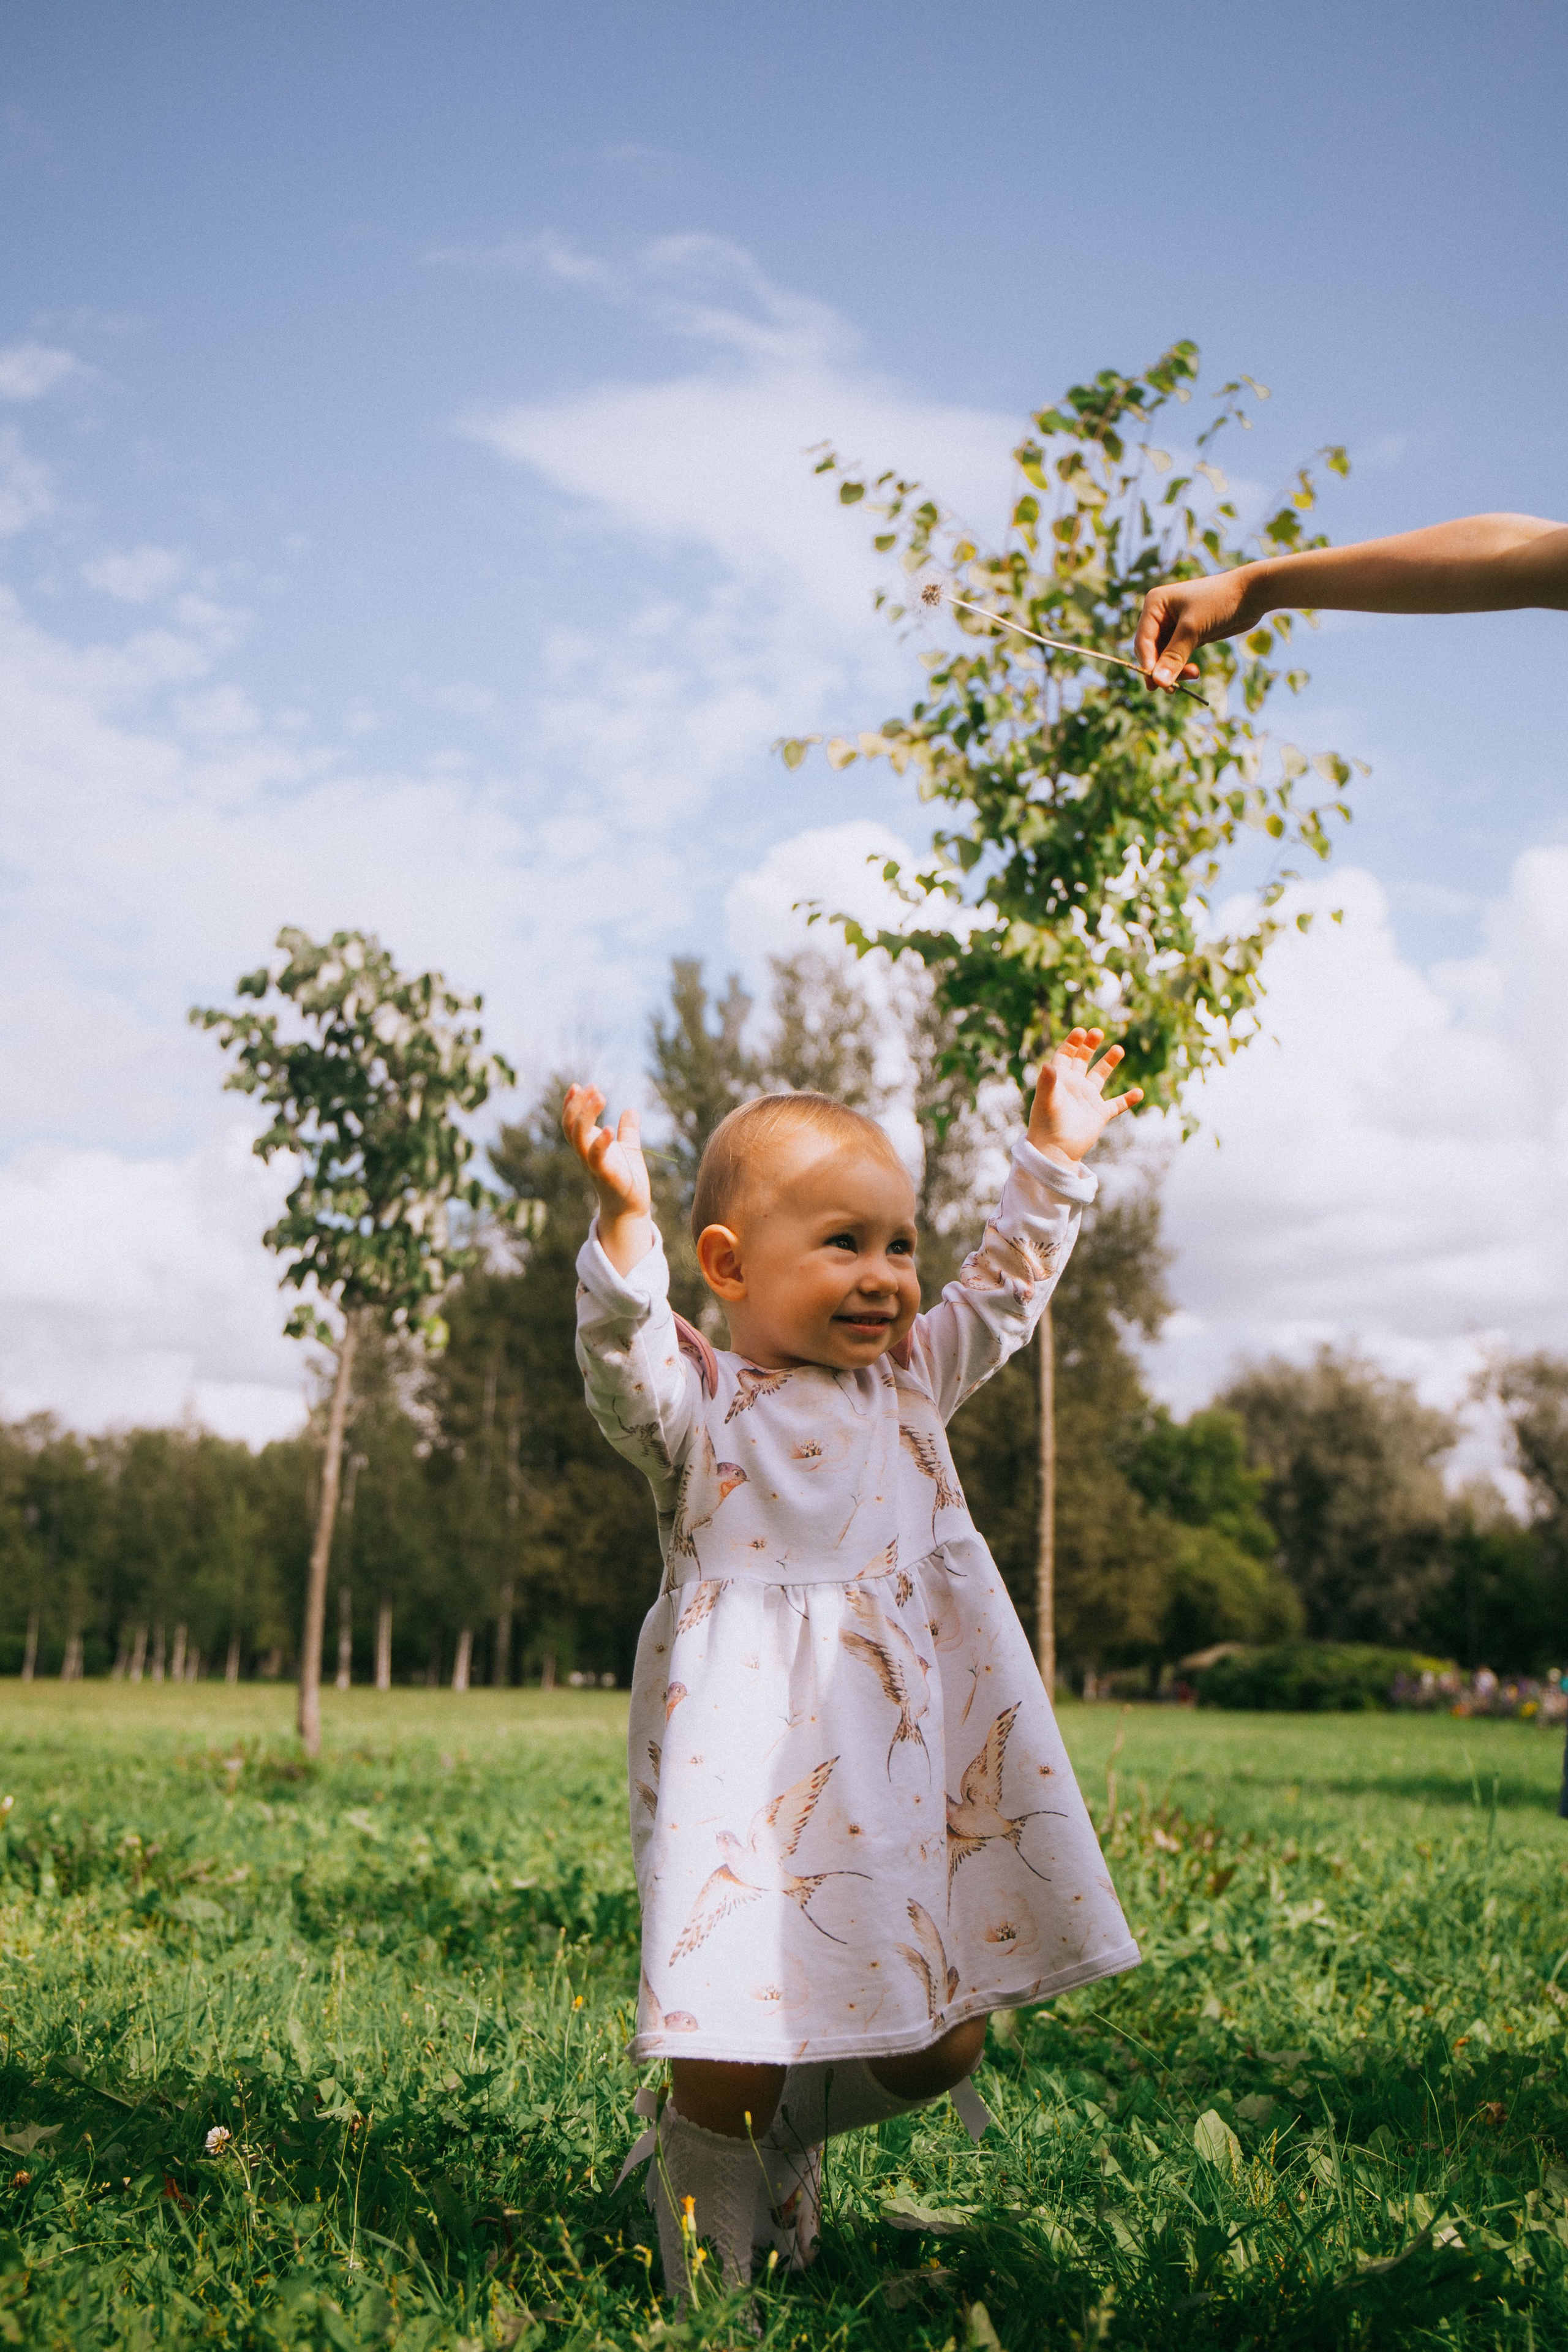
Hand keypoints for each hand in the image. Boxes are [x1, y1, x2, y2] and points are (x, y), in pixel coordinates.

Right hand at [562, 1084, 652, 1271]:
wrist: (632, 1207)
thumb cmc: (627, 1179)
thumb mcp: (629, 1149)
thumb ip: (628, 1130)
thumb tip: (630, 1110)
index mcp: (588, 1146)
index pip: (571, 1121)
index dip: (571, 1103)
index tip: (578, 1085)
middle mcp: (585, 1154)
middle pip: (570, 1125)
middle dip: (578, 1104)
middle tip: (594, 1087)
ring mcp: (593, 1164)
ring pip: (578, 1137)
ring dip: (586, 1115)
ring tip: (600, 1097)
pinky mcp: (605, 1175)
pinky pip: (596, 1157)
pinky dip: (601, 1142)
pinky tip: (610, 1128)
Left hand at [1027, 1029, 1141, 1164]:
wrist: (1055, 1151)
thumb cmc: (1047, 1125)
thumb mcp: (1046, 1100)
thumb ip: (1047, 1082)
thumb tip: (1047, 1065)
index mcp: (1060, 1080)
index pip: (1065, 1056)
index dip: (1072, 1043)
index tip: (1081, 1031)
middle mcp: (1074, 1087)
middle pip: (1082, 1060)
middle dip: (1089, 1046)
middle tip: (1098, 1032)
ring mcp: (1087, 1100)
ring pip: (1100, 1076)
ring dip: (1108, 1063)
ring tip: (1118, 1049)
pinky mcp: (1099, 1114)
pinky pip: (1116, 1105)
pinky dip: (1127, 1099)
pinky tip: (1139, 1093)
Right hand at [1134, 569, 1264, 689]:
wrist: (1251, 593)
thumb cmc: (1220, 602)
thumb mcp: (1193, 629)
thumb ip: (1174, 656)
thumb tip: (1158, 683)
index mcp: (1155, 604)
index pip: (1143, 641)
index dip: (1148, 664)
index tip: (1157, 685)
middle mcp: (1161, 614)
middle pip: (1151, 652)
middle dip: (1162, 669)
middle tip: (1172, 690)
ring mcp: (1174, 625)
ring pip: (1164, 657)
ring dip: (1175, 670)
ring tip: (1193, 675)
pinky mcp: (1188, 635)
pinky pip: (1178, 657)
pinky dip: (1183, 667)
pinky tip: (1195, 672)